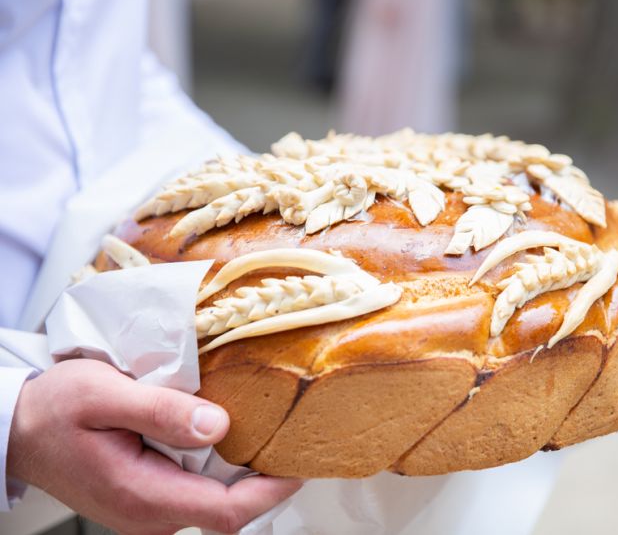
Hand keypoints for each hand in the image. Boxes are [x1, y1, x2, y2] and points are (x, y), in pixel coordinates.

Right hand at [7, 359, 301, 533]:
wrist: (20, 427)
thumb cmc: (55, 408)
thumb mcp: (105, 394)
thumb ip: (162, 412)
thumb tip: (219, 425)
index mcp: (141, 494)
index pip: (226, 512)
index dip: (270, 492)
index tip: (298, 464)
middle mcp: (147, 515)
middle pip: (227, 511)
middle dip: (264, 482)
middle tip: (289, 439)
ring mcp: (147, 512)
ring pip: (214, 504)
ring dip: (243, 476)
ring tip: (266, 435)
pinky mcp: (147, 501)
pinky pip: (196, 494)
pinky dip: (220, 473)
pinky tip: (228, 441)